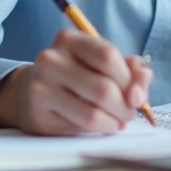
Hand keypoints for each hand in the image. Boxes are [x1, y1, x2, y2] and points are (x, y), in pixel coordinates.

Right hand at [0, 29, 152, 134]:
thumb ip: (132, 70)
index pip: (108, 56)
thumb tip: (138, 93)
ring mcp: (41, 87)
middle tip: (128, 113)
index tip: (135, 94)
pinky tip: (101, 125)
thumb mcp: (104, 64)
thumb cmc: (77, 76)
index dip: (129, 79)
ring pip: (93, 113)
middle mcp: (51, 59)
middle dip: (125, 107)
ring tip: (117, 121)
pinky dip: (101, 130)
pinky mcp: (38, 115)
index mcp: (70, 40)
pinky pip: (81, 128)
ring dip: (115, 122)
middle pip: (103, 88)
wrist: (32, 94)